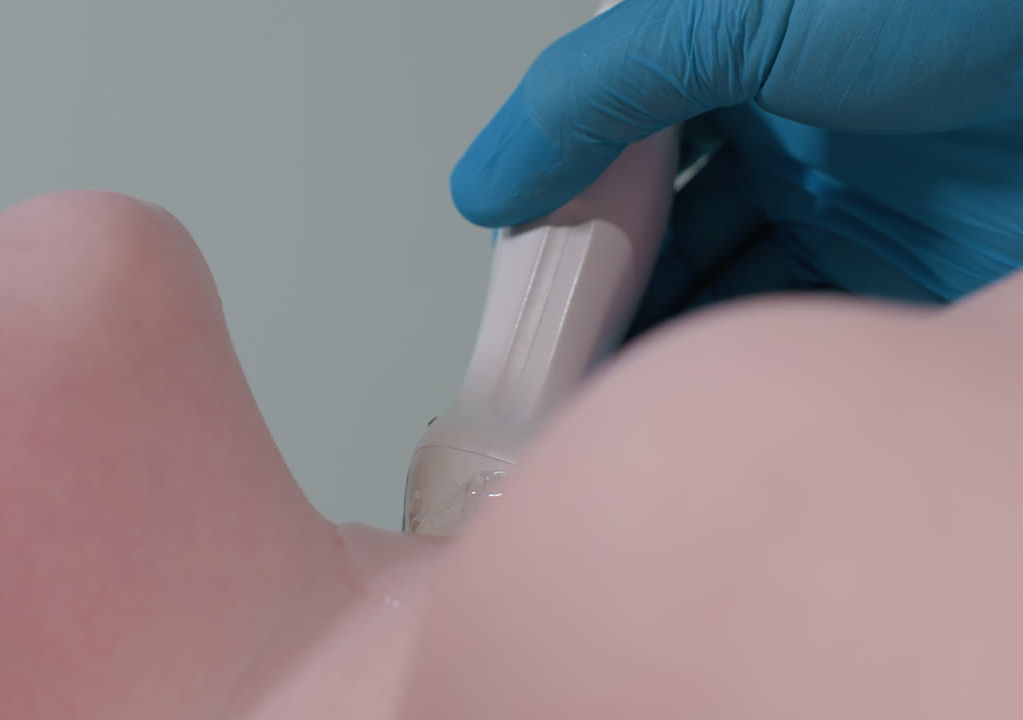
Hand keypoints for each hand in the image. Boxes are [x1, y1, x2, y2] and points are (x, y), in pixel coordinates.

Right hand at [453, 0, 1022, 334]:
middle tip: (547, 359)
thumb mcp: (736, 10)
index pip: (613, 147)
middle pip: (661, 229)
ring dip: (666, 337)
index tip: (518, 282)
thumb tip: (487, 179)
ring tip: (606, 389)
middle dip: (603, 292)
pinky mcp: (911, 275)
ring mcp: (850, 207)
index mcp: (737, 55)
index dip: (558, 213)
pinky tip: (696, 391)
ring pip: (725, 289)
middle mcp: (789, 132)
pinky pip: (803, 332)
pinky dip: (745, 365)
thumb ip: (595, 88)